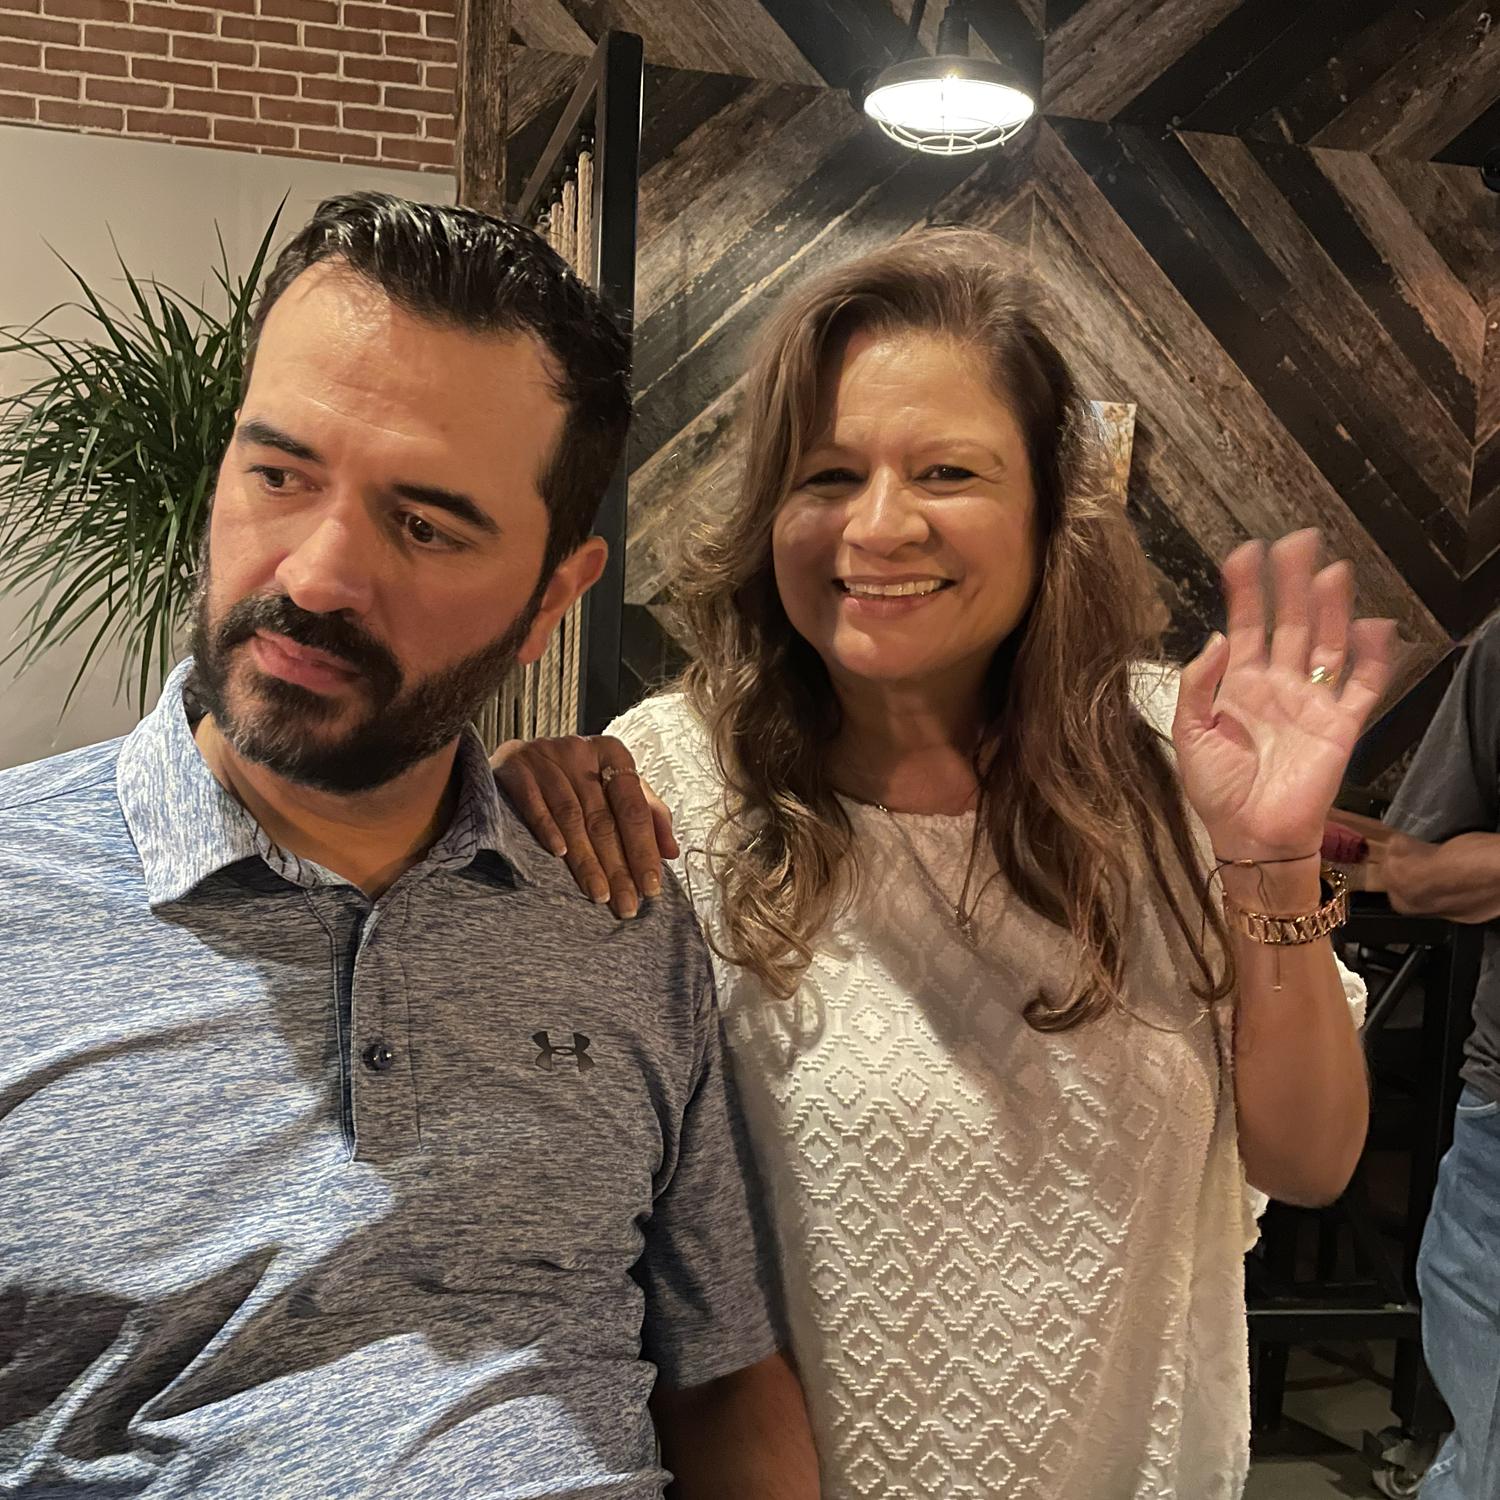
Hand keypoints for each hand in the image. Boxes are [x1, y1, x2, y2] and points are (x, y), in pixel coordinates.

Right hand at [491, 736, 678, 917]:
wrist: (516, 758)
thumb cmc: (576, 778)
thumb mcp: (614, 786)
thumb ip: (647, 814)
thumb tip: (672, 852)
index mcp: (612, 754)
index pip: (634, 809)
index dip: (644, 849)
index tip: (651, 887)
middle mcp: (581, 752)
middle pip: (603, 818)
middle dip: (618, 866)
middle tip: (627, 904)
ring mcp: (546, 757)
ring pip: (571, 817)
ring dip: (586, 860)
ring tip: (599, 894)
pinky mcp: (515, 767)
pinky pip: (534, 803)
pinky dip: (547, 829)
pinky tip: (558, 854)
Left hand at [1173, 530, 1397, 863]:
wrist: (1249, 837)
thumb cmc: (1216, 791)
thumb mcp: (1189, 732)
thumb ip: (1197, 684)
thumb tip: (1216, 637)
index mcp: (1238, 686)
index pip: (1244, 626)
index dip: (1245, 591)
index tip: (1244, 554)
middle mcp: (1278, 686)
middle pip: (1290, 623)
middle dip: (1292, 584)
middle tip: (1298, 542)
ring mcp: (1311, 703)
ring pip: (1326, 643)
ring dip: (1330, 608)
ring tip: (1332, 571)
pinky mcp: (1340, 725)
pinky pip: (1363, 684)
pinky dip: (1372, 656)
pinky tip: (1372, 625)